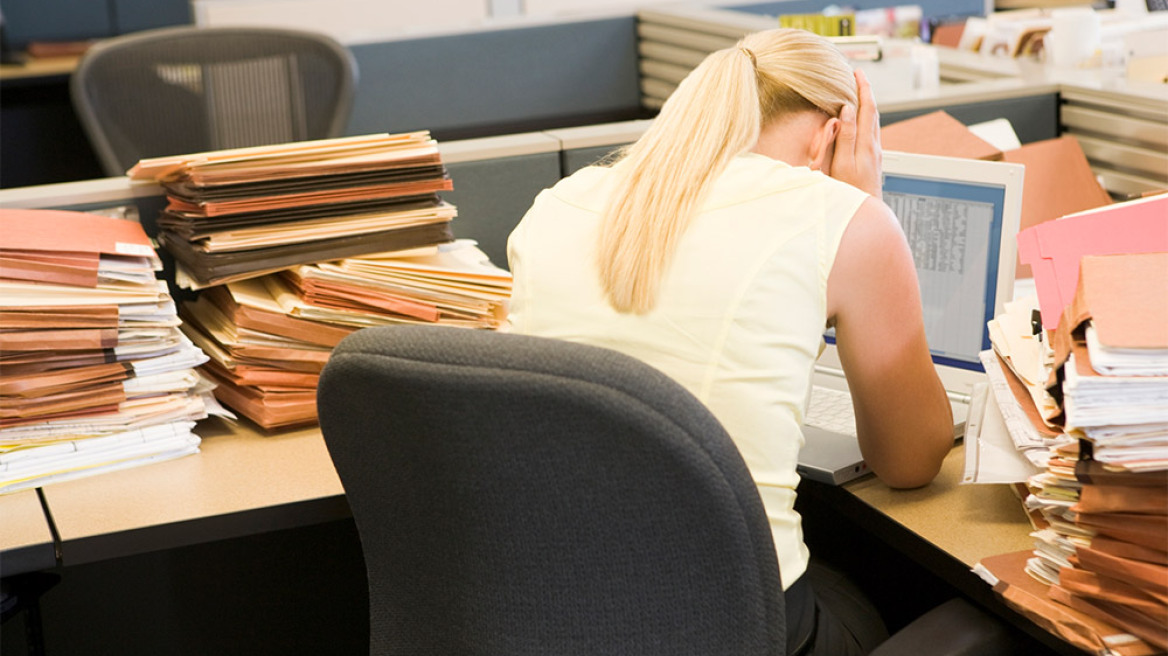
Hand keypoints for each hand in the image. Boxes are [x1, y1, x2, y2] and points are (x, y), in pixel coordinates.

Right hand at [829, 69, 882, 198]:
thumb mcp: (843, 163)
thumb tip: (849, 109)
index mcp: (866, 143)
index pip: (867, 108)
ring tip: (860, 93)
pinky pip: (871, 131)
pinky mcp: (873, 160)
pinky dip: (867, 118)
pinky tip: (861, 120)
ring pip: (874, 121)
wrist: (865, 212)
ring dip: (868, 104)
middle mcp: (874, 146)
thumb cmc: (850, 191)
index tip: (858, 73)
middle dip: (867, 92)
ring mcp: (875, 153)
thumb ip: (846, 135)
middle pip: (873, 112)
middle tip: (859, 77)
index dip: (863, 88)